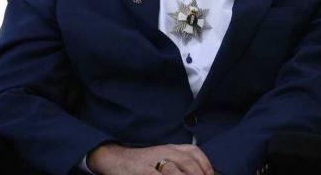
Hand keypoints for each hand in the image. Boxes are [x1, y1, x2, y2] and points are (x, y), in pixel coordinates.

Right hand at [87, 143, 213, 174]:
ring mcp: (153, 162)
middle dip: (198, 174)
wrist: (115, 159)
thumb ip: (177, 163)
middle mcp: (163, 152)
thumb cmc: (142, 162)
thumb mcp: (161, 157)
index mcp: (169, 148)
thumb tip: (199, 171)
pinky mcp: (142, 171)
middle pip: (187, 161)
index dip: (205, 163)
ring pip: (174, 171)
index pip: (193, 151)